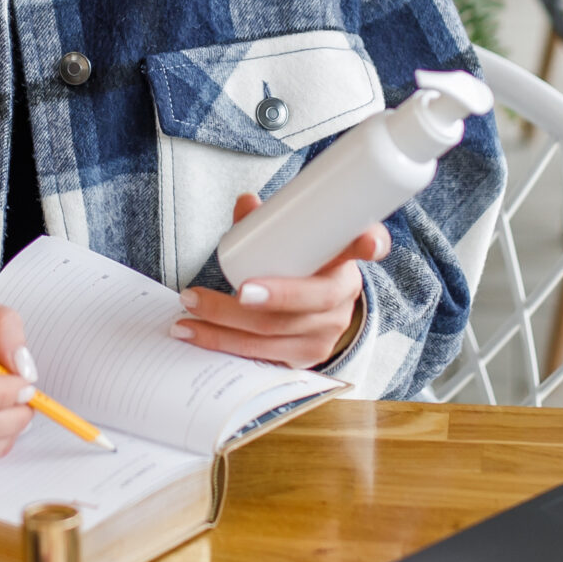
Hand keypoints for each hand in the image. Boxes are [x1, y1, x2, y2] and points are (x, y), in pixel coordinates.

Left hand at [174, 194, 387, 368]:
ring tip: (190, 307)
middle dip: (274, 297)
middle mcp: (343, 299)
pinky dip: (221, 343)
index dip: (371, 243)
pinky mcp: (300, 359)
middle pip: (312, 300)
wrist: (311, 314)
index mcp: (346, 259)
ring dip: (226, 322)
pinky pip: (260, 355)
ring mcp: (324, 334)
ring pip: (276, 332)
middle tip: (238, 289)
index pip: (368, 246)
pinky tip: (194, 333)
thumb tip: (247, 202)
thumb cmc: (299, 268)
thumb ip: (270, 223)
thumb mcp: (293, 243)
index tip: (368, 241)